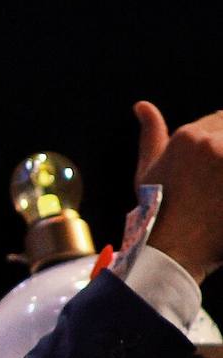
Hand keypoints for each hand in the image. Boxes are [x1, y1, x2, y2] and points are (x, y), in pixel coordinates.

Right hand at [132, 101, 222, 282]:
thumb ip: (151, 134)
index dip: (219, 143)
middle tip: (215, 180)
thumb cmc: (156, 211)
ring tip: (219, 189)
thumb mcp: (148, 171)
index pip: (221, 120)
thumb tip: (142, 105)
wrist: (171, 252)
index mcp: (188, 137)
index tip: (213, 167)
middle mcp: (212, 144)